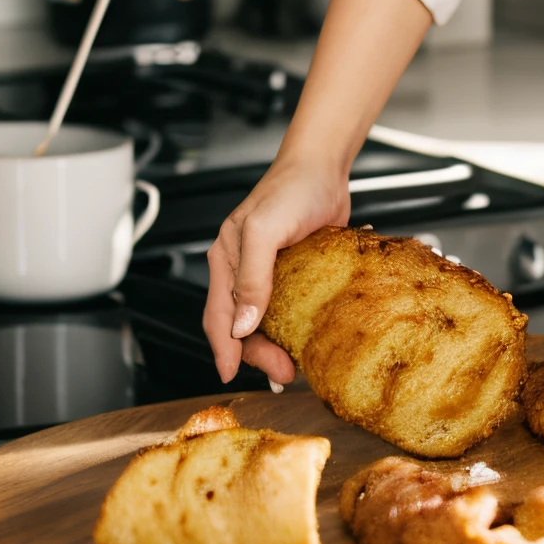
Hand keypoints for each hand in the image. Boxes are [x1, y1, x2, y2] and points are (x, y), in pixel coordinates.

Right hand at [201, 154, 349, 384]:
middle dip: (256, 354)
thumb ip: (252, 277)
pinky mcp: (295, 271)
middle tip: (282, 374)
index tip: (230, 377)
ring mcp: (269, 271)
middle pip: (240, 325)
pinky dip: (292, 329)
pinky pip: (288, 308)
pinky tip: (305, 342)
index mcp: (226, 260)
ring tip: (294, 365)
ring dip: (275, 346)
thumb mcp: (265, 230)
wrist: (325, 166)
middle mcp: (243, 269)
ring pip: (264, 321)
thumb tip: (242, 325)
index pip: (218, 316)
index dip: (223, 350)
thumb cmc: (291, 189)